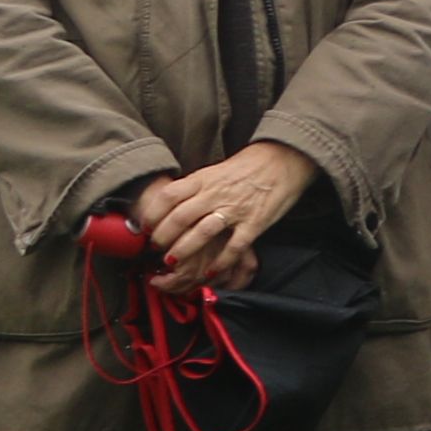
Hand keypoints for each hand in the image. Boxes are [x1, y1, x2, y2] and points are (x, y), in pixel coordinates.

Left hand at [134, 140, 318, 289]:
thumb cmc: (248, 166)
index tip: (145, 227)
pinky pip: (234, 246)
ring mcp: (236, 209)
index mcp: (204, 179)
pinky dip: (221, 262)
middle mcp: (216, 193)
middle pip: (180, 217)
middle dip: (163, 237)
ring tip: (173, 262)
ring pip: (202, 233)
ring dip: (184, 250)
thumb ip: (195, 187)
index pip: (169, 196)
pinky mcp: (255, 222)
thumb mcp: (215, 170)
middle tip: (156, 248)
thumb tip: (171, 204)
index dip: (153, 214)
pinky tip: (211, 272)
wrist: (284, 158)